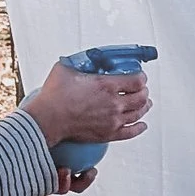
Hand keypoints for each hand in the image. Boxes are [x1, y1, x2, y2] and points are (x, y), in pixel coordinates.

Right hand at [24, 59, 150, 191]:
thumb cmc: (54, 95)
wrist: (48, 119)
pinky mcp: (109, 134)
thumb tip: (83, 60)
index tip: (140, 76)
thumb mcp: (66, 68)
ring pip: (138, 114)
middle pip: (141, 98)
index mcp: (106, 86)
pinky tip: (142, 125)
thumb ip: (79, 63)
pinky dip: (139, 128)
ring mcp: (113, 120)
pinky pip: (131, 132)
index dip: (141, 78)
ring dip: (144, 107)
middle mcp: (114, 104)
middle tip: (142, 89)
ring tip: (146, 103)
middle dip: (144, 91)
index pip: (137, 81)